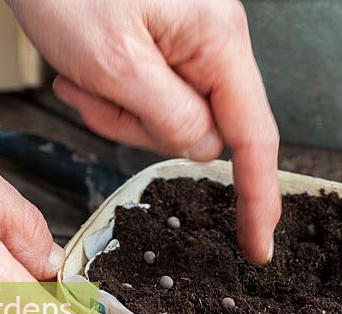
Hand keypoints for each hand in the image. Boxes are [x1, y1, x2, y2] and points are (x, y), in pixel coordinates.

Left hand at [7, 0, 280, 263]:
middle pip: (200, 130)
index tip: (259, 245)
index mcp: (217, 39)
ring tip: (81, 75)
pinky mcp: (164, 46)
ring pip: (168, 119)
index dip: (259, 196)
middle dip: (142, 130)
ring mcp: (189, 44)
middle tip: (94, 94)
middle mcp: (214, 41)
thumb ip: (170, 117)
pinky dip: (112, 97)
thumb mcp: (113, 60)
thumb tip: (204, 151)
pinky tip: (83, 68)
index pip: (254, 135)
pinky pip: (148, 98)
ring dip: (118, 112)